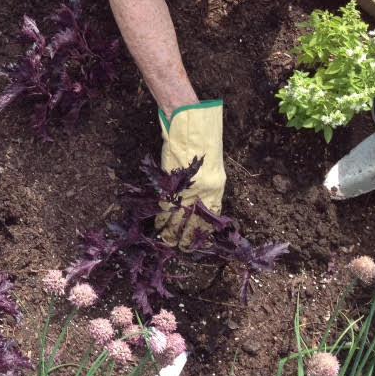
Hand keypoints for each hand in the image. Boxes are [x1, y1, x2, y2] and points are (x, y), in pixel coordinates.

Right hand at [155, 101, 225, 248]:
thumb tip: (199, 203)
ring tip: (167, 243)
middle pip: (194, 222)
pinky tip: (158, 226)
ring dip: (171, 231)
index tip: (197, 243)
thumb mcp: (211, 167)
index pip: (210, 217)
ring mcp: (185, 187)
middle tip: (181, 249)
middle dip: (187, 237)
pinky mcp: (169, 183)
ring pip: (178, 217)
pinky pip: (165, 206)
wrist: (188, 126)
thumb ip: (206, 186)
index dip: (203, 232)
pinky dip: (161, 217)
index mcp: (216, 188)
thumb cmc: (201, 142)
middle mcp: (203, 191)